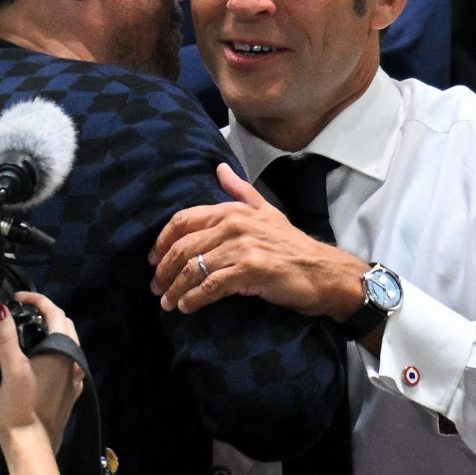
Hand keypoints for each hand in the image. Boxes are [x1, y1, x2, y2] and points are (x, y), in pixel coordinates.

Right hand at [0, 292, 83, 474]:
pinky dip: (52, 352)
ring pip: (66, 343)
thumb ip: (6, 337)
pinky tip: (37, 360)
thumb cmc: (21, 407)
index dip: (37, 299)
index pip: (54, 311)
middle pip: (63, 325)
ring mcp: (74, 377)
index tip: (17, 297)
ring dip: (49, 332)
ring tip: (26, 332)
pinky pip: (64, 361)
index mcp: (62, 350)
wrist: (32, 448)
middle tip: (22, 312)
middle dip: (45, 313)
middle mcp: (73, 360)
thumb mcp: (10, 369)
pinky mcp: (70, 392)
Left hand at [148, 163, 366, 322]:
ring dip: (176, 288)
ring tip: (167, 302)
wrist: (323, 271)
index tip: (153, 259)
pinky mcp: (251, 270)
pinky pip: (212, 285)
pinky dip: (194, 298)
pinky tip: (186, 307)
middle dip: (164, 269)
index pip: (183, 220)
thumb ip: (240, 190)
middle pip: (184, 245)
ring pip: (194, 267)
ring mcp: (242, 246)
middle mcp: (234, 224)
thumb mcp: (266, 210)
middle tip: (156, 287)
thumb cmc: (291, 244)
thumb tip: (219, 168)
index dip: (163, 241)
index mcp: (232, 209)